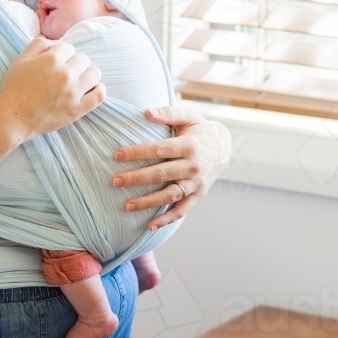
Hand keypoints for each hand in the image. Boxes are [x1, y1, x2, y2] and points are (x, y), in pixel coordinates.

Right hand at [0, 36, 104, 142]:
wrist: (12, 118)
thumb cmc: (14, 88)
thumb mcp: (21, 59)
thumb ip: (38, 44)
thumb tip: (56, 43)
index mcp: (51, 59)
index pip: (69, 47)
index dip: (62, 54)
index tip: (55, 63)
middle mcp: (65, 74)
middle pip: (83, 59)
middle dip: (74, 63)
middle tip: (64, 73)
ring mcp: (73, 92)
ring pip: (95, 73)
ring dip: (87, 74)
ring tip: (78, 81)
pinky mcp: (77, 109)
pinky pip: (100, 94)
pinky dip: (98, 90)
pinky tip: (90, 90)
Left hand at [111, 105, 231, 228]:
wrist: (223, 148)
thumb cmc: (199, 130)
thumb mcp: (188, 116)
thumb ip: (168, 113)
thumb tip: (147, 112)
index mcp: (190, 145)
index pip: (159, 150)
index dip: (137, 152)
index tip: (117, 155)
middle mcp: (194, 166)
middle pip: (162, 174)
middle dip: (137, 178)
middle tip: (115, 181)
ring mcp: (197, 183)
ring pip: (170, 194)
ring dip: (148, 202)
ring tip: (127, 206)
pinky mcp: (198, 195)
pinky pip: (183, 210)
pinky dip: (168, 219)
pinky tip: (150, 225)